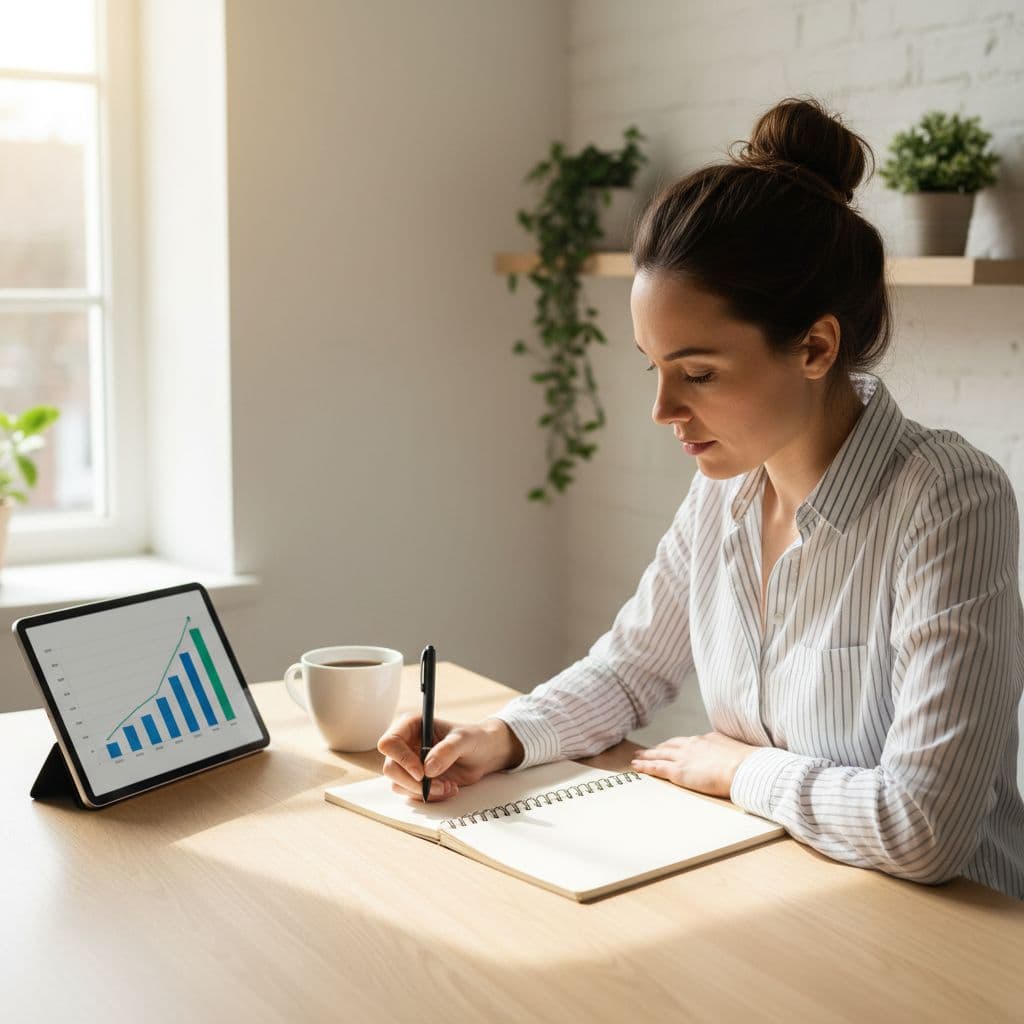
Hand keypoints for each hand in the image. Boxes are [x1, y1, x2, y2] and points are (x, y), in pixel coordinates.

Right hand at [377, 714, 523, 802]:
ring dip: (424, 791)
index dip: (401, 759)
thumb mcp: (464, 740)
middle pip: (390, 768)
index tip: (421, 772)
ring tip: (449, 786)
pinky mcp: (416, 780)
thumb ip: (447, 751)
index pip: (390, 742)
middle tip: (438, 785)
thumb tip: (427, 769)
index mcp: (411, 726)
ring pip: (399, 784)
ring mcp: (409, 764)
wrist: (485, 754)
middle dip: (413, 782)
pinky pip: (412, 794)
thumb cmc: (474, 738)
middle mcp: (406, 745)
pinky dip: (431, 796)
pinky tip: (449, 789)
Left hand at [630, 731, 761, 798]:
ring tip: (637, 757)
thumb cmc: (746, 765)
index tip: (669, 746)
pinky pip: (656, 768)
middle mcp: (692, 745)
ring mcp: (684, 757)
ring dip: (647, 755)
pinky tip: (636, 767)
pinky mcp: (678, 771)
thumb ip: (727, 753)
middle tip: (646, 750)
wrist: (744, 769)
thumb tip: (731, 758)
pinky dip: (645, 766)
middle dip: (658, 747)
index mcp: (706, 739)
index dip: (676, 745)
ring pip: (660, 754)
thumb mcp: (736, 752)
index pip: (687, 742)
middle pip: (670, 745)